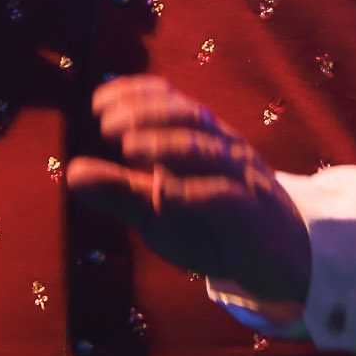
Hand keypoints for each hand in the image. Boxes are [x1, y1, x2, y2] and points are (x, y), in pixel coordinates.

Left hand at [65, 76, 312, 306]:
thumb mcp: (159, 210)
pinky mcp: (252, 214)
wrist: (284, 261)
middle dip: (146, 113)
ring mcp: (241, 178)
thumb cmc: (215, 227)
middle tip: (107, 122)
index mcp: (202, 139)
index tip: (99, 100)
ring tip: (128, 147)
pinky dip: (192, 193)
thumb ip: (120, 190)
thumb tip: (72, 172)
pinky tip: (161, 195)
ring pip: (206, 151)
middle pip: (188, 118)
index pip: (172, 102)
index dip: (137, 94)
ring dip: (166, 145)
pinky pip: (224, 197)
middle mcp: (223, 149)